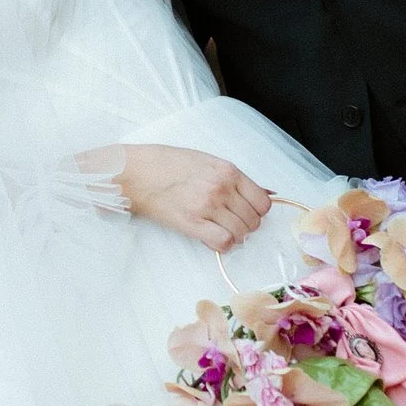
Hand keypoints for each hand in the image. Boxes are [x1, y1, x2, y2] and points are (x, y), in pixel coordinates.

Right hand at [118, 147, 274, 248]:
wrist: (138, 172)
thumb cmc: (168, 164)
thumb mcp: (207, 161)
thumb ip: (235, 178)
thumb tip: (267, 192)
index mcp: (228, 171)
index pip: (262, 201)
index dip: (258, 211)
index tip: (248, 212)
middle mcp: (222, 188)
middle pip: (253, 220)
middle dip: (246, 225)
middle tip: (231, 222)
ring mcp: (208, 206)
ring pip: (241, 233)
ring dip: (234, 236)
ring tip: (220, 229)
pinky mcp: (192, 223)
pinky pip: (224, 242)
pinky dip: (222, 244)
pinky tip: (212, 237)